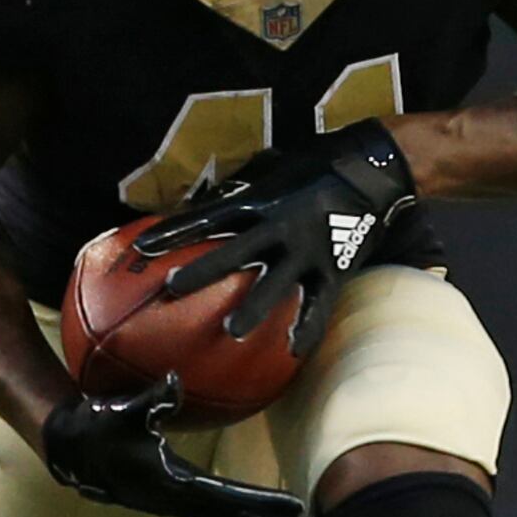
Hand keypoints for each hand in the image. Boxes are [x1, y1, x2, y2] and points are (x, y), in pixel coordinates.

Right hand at [41, 382, 318, 516]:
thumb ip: (150, 400)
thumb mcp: (120, 412)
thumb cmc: (98, 428)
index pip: (228, 498)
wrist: (73, 450)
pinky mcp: (183, 502)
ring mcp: (183, 507)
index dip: (263, 503)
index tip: (298, 508)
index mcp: (172, 485)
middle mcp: (182, 504)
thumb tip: (175, 380)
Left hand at [134, 120, 417, 356]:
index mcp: (259, 200)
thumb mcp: (274, 168)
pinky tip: (292, 352)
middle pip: (233, 253)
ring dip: (252, 309)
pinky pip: (320, 303)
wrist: (376, 169)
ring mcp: (309, 249)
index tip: (140, 248)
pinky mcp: (336, 267)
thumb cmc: (318, 164)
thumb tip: (207, 196)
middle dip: (201, 271)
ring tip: (230, 332)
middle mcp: (280, 227)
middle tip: (170, 290)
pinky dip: (307, 327)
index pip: (207, 218)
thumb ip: (243, 185)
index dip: (173, 232)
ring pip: (276, 285)